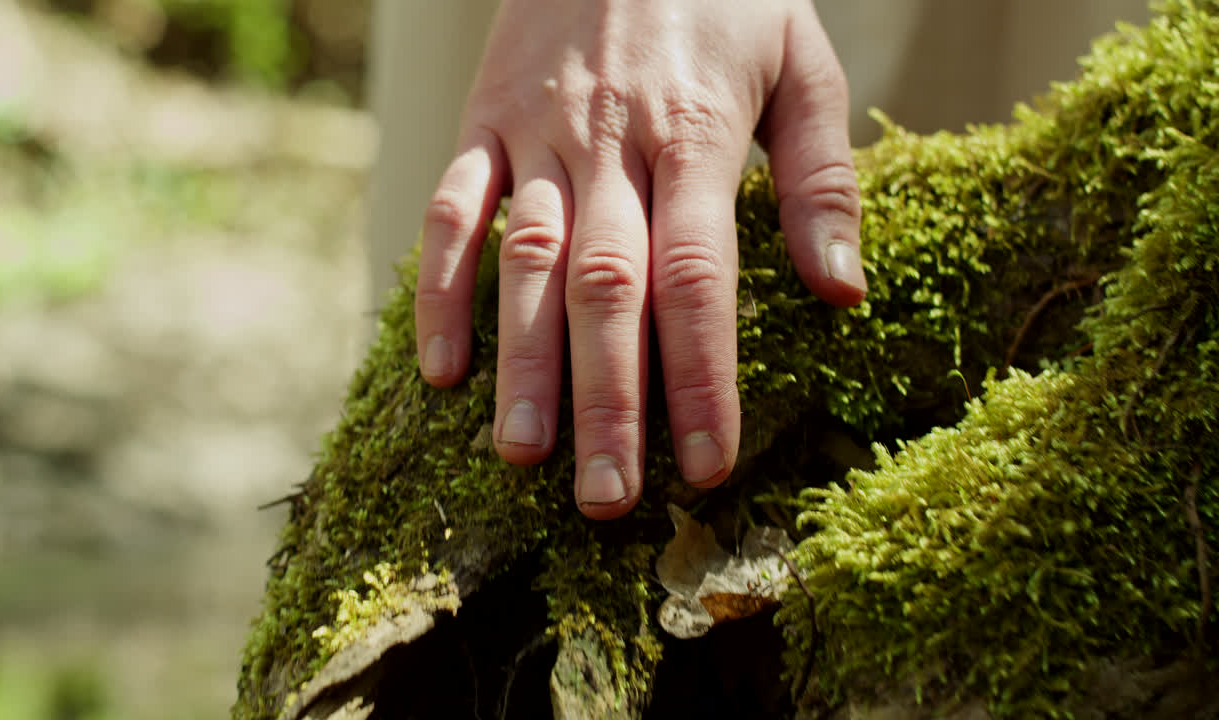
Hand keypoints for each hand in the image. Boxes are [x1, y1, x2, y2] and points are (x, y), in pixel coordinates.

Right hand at [414, 0, 865, 519]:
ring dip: (520, 362)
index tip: (708, 465)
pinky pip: (452, 211)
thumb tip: (841, 291)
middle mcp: (610, 144)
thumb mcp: (801, 59)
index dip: (702, 377)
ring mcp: (536, 134)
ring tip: (525, 454)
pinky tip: (441, 370)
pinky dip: (442, 289)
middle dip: (607, 398)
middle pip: (606, 288)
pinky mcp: (483, 121)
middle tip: (604, 498)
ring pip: (523, 261)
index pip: (700, 278)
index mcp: (698, 134)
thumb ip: (820, 177)